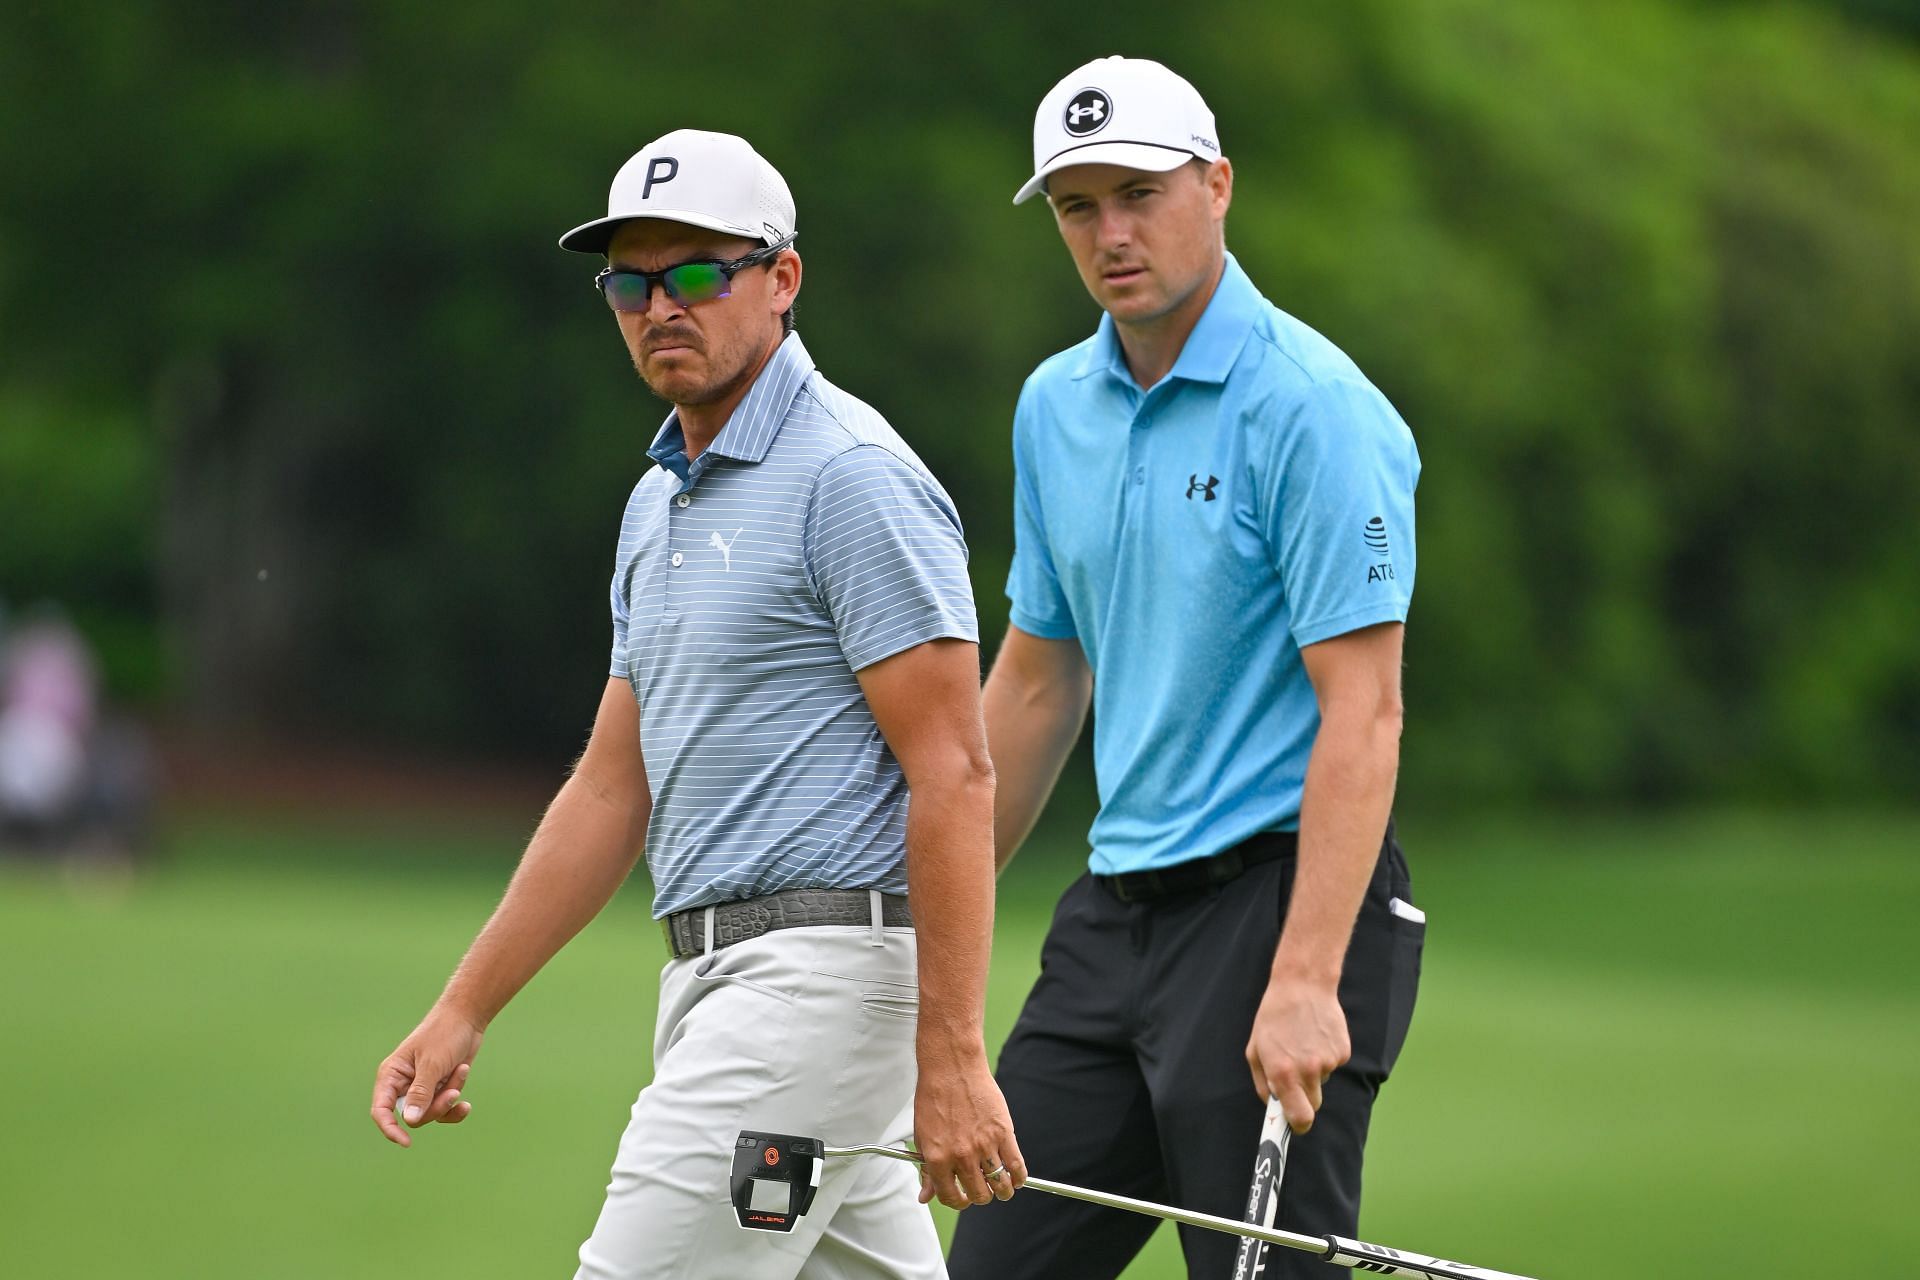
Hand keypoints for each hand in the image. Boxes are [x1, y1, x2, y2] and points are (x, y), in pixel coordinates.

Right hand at [371, 1005, 483, 1146]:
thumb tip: (410, 1122)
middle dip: (435, 1107)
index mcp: (391, 1075)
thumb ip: (421, 1093)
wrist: (467, 1018)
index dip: (389, 1128)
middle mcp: (403, 1084)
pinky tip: (466, 1105)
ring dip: (449, 1098)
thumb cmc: (444, 1034)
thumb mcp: (432, 1064)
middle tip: (453, 1092)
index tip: (406, 1142)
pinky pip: (443, 1109)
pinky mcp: (438, 1089)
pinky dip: (455, 1106)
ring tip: (461, 1072)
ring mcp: (422, 1088)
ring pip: (431, 1112)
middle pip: (412, 1116)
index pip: (381, 1110)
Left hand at [911, 1041, 1025, 1209]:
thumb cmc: (934, 1098)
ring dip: (1002, 1191)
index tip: (963, 1198)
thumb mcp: (922, 1137)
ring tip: (1002, 1189)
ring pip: (1000, 1184)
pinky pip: (1016, 1165)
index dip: (958, 1201)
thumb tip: (925, 1196)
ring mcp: (984, 1145)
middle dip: (981, 1197)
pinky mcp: (1002, 1132)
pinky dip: (1019, 1177)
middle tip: (984, 1191)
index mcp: (938, 1159)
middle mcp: (961, 1156)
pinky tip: (1016, 1178)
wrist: (951, 1068)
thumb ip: (926, 1170)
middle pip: (979, 1194)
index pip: (951, 1196)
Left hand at [1244, 975, 1349, 1133]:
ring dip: (1314, 1072)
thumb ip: (1263, 1084)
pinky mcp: (1343, 1051)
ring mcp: (1328, 1061)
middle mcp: (1308, 1070)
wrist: (1302, 986)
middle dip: (1304, 1096)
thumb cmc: (1273, 1018)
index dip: (1298, 1124)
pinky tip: (1315, 1036)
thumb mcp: (1256, 1050)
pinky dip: (1326, 1057)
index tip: (1296, 1124)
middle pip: (1313, 1104)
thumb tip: (1274, 1107)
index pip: (1300, 1118)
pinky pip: (1334, 1065)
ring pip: (1322, 1082)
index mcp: (1283, 1073)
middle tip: (1294, 1072)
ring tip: (1303, 1044)